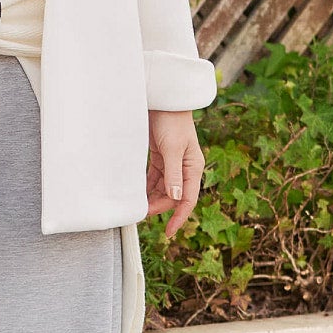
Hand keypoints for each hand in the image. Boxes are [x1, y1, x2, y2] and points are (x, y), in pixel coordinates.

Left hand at [145, 109, 204, 241]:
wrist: (163, 100)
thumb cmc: (171, 121)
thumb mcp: (172, 149)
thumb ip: (172, 174)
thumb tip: (175, 198)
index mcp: (193, 167)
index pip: (188, 199)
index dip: (179, 217)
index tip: (169, 231)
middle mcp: (185, 168)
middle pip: (174, 196)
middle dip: (160, 207)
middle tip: (142, 214)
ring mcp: (173, 163)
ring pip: (164, 189)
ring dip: (152, 198)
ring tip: (138, 206)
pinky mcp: (161, 158)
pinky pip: (155, 179)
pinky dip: (148, 187)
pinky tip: (138, 194)